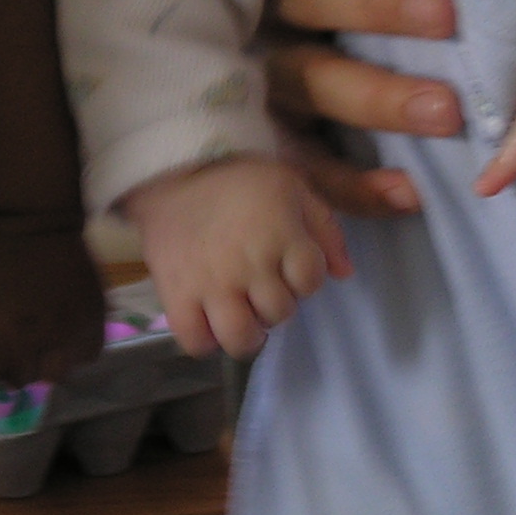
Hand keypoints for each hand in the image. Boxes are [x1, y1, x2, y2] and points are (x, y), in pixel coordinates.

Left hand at [0, 216, 108, 393]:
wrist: (23, 211)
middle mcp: (19, 355)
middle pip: (16, 383)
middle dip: (10, 367)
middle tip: (11, 345)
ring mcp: (58, 342)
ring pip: (53, 376)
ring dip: (45, 362)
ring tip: (42, 340)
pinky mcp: (90, 325)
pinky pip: (86, 354)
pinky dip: (76, 347)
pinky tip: (67, 328)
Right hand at [123, 156, 349, 357]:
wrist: (171, 172)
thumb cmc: (238, 180)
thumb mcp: (293, 188)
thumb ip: (326, 229)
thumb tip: (344, 273)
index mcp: (282, 235)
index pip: (311, 281)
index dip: (303, 277)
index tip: (286, 265)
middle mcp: (250, 264)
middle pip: (280, 313)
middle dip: (275, 303)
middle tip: (258, 286)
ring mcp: (212, 284)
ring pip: (242, 337)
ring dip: (246, 331)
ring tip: (238, 313)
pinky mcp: (176, 295)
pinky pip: (196, 342)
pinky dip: (205, 340)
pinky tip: (208, 322)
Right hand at [262, 0, 461, 218]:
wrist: (194, 40)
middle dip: (373, 3)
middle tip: (444, 12)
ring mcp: (251, 65)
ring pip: (307, 80)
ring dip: (376, 97)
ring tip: (447, 113)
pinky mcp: (261, 127)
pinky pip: (302, 161)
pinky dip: (351, 184)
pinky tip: (409, 194)